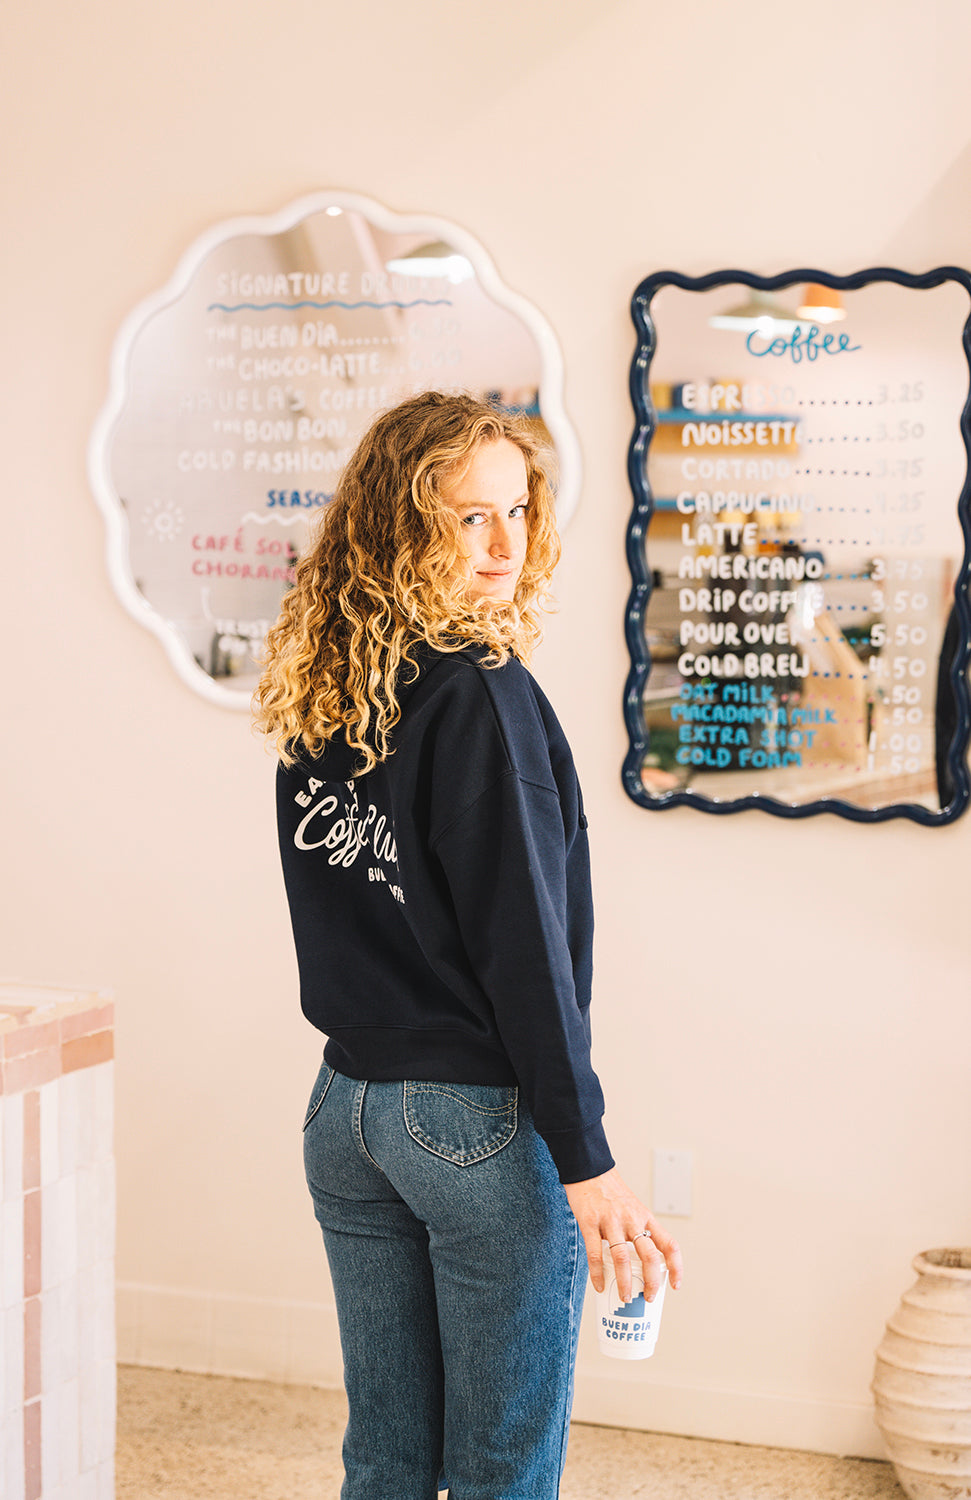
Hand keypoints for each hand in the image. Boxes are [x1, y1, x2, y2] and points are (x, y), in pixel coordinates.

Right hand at [563, 1168, 683, 1303]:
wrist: (589, 1170)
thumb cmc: (611, 1192)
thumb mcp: (633, 1208)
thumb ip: (637, 1231)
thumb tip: (640, 1264)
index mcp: (645, 1217)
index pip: (669, 1244)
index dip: (676, 1267)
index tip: (676, 1285)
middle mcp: (632, 1220)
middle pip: (649, 1256)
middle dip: (651, 1282)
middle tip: (647, 1297)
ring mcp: (611, 1221)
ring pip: (623, 1258)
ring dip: (625, 1283)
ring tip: (624, 1298)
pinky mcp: (590, 1222)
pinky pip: (595, 1253)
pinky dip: (597, 1273)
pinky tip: (599, 1285)